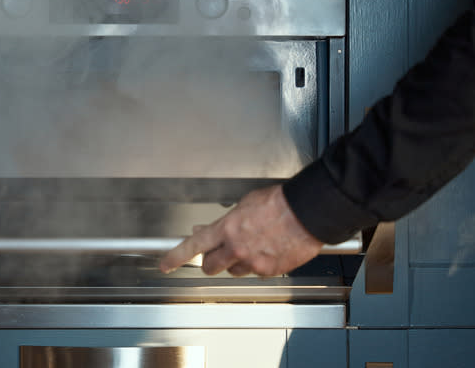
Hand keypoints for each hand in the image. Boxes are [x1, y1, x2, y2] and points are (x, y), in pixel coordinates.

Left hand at [159, 184, 323, 276]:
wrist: (308, 211)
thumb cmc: (279, 202)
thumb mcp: (244, 204)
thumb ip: (225, 221)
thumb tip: (209, 230)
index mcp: (227, 228)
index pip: (192, 246)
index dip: (175, 257)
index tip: (165, 264)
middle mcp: (236, 248)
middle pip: (210, 266)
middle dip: (211, 261)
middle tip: (218, 253)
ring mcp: (253, 262)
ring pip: (234, 271)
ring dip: (237, 262)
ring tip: (253, 245)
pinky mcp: (270, 271)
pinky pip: (256, 272)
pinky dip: (259, 264)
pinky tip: (268, 249)